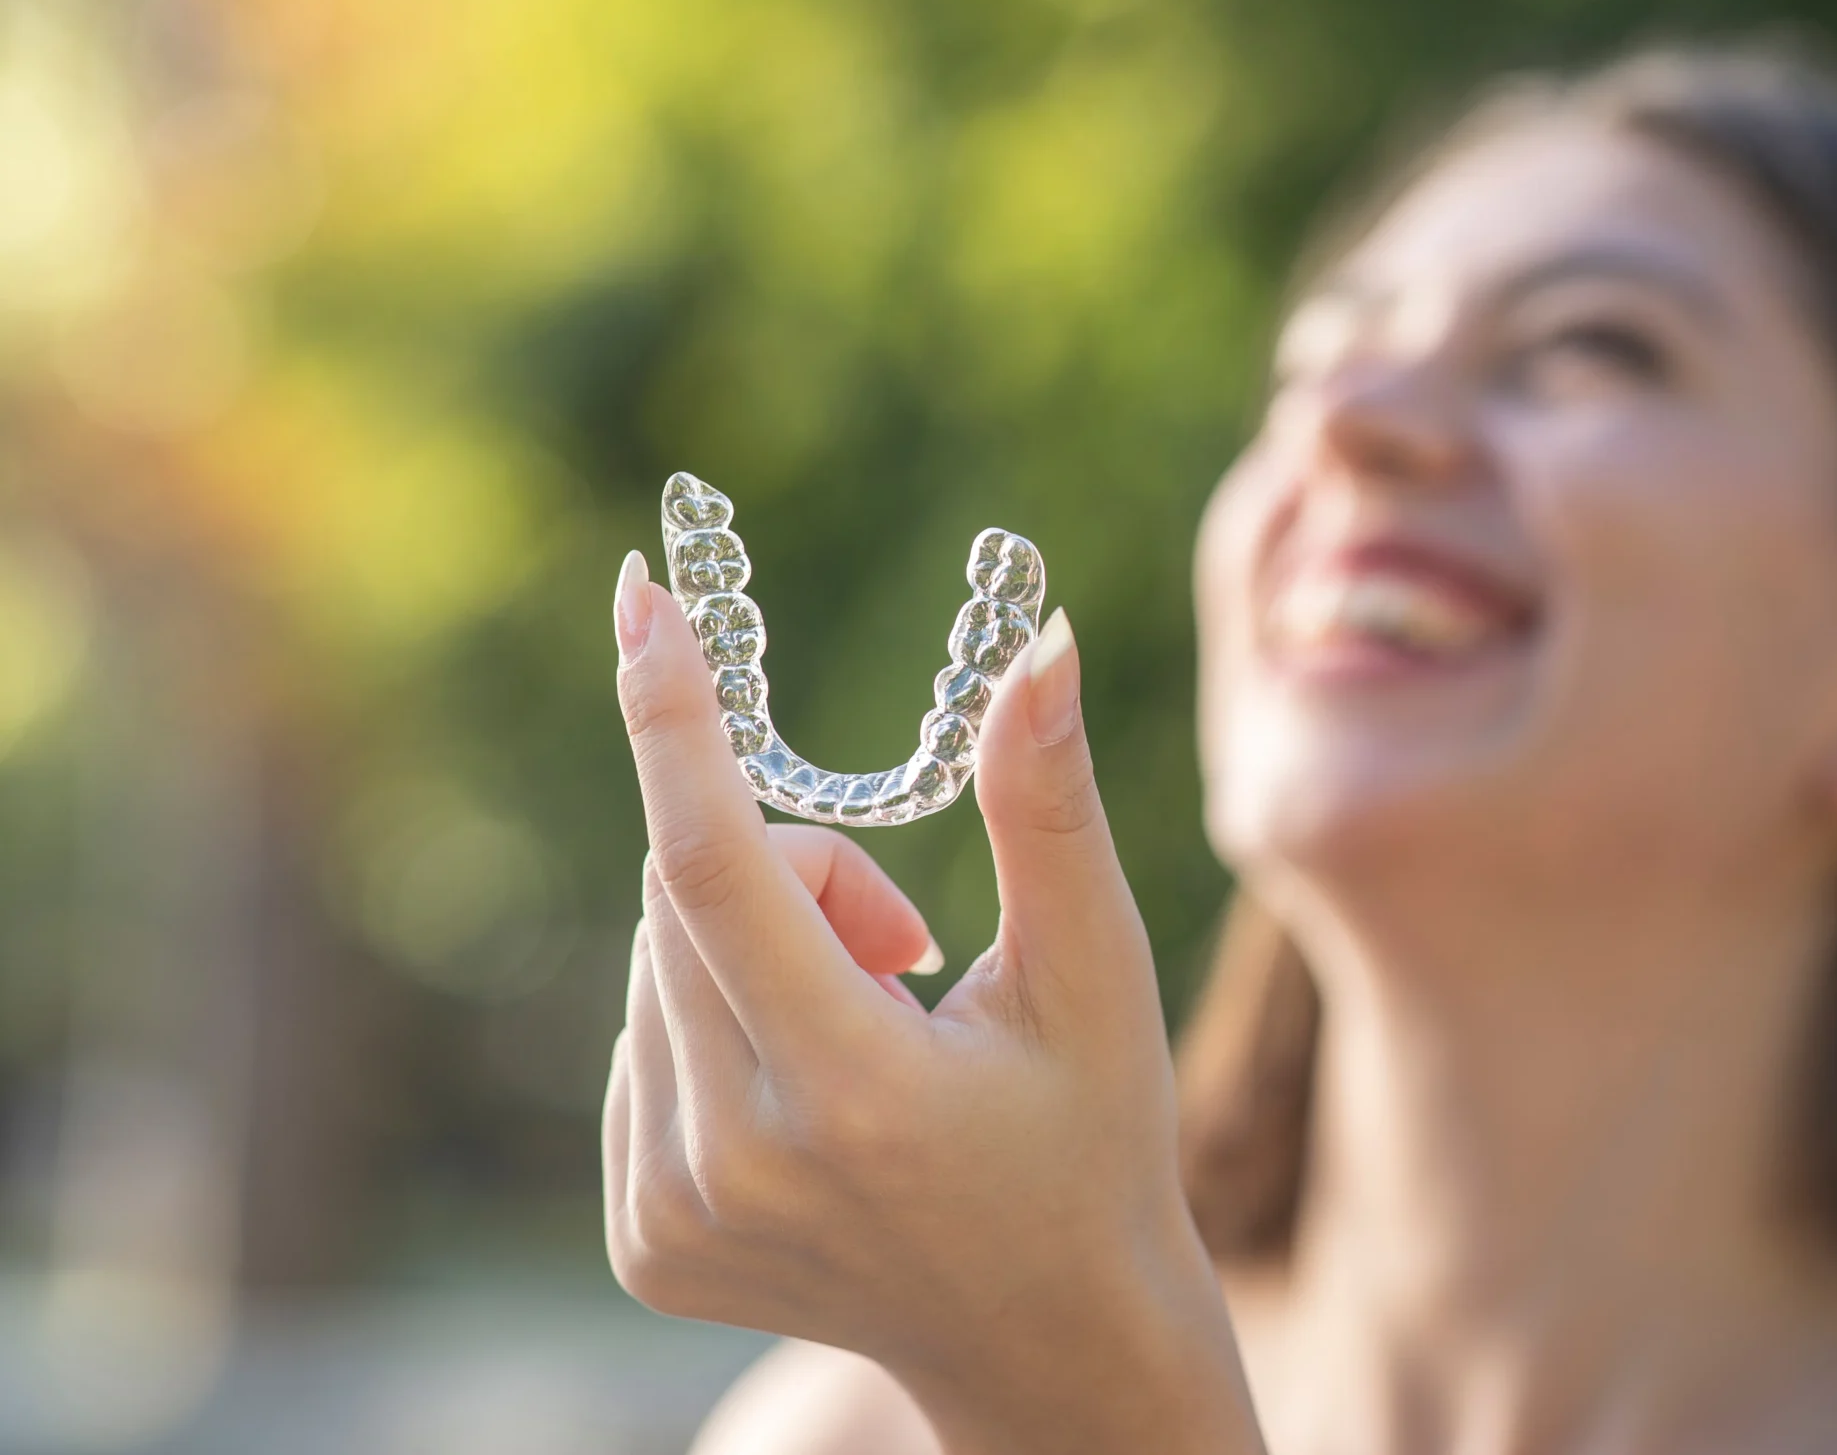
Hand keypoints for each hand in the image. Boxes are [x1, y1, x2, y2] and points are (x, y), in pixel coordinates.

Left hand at [600, 551, 1261, 1454]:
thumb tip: (1037, 643)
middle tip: (906, 938)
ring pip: (655, 959)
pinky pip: (639, 1038)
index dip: (672, 719)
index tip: (641, 597)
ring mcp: (672, 1214)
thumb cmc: (1094, 1139)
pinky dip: (716, 1016)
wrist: (1048, 1340)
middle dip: (793, 863)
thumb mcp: (1091, 972)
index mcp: (854, 1092)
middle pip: (688, 894)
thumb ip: (1047, 805)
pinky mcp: (640, 1241)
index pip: (718, 867)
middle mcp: (735, 1164)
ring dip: (753, 942)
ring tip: (876, 1029)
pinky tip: (815, 1094)